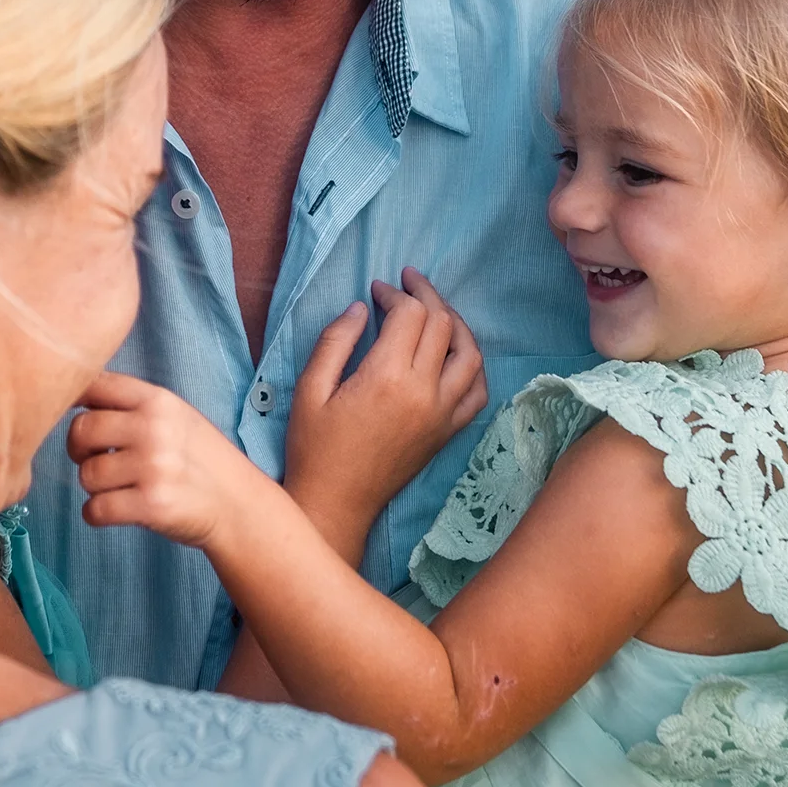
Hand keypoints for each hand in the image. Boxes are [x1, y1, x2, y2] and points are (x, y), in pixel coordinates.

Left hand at [68, 371, 264, 549]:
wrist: (237, 503)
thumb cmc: (200, 458)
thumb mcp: (175, 416)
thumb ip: (133, 405)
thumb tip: (76, 397)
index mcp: (158, 400)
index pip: (96, 384)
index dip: (72, 398)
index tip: (72, 414)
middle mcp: (154, 428)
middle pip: (81, 430)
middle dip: (79, 450)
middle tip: (95, 460)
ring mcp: (153, 467)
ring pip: (86, 474)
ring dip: (93, 487)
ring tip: (117, 487)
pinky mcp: (152, 505)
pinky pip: (95, 509)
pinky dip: (96, 514)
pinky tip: (114, 509)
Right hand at [285, 268, 487, 545]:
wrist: (337, 503)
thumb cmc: (314, 447)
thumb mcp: (309, 389)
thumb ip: (336, 341)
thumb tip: (363, 307)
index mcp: (386, 378)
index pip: (410, 315)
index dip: (395, 293)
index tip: (377, 290)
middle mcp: (424, 393)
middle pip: (442, 324)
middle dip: (425, 295)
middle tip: (406, 283)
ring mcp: (442, 414)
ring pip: (469, 353)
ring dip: (455, 322)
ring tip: (434, 309)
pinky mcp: (448, 432)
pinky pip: (477, 390)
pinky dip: (472, 364)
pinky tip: (454, 352)